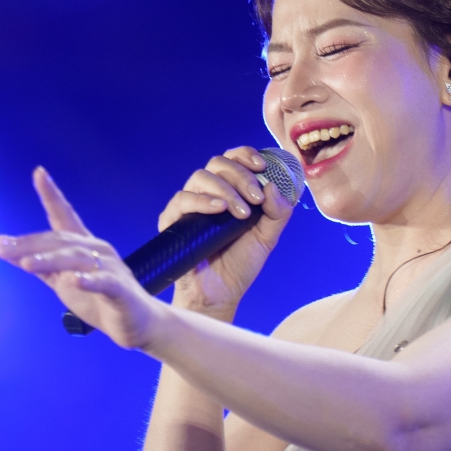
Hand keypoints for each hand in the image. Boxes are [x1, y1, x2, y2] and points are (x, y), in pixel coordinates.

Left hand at [0, 168, 156, 348]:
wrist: (137, 324)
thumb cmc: (98, 300)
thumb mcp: (61, 281)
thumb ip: (37, 265)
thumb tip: (0, 245)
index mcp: (82, 246)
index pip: (64, 216)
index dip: (52, 195)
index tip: (39, 173)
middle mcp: (97, 250)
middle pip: (60, 241)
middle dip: (30, 244)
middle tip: (2, 247)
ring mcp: (110, 268)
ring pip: (76, 259)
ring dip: (50, 260)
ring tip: (26, 264)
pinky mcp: (120, 289)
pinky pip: (103, 282)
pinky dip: (89, 281)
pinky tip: (74, 281)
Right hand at [157, 146, 292, 316]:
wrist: (219, 294)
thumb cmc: (240, 264)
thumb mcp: (267, 237)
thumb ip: (278, 213)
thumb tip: (273, 186)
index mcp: (230, 191)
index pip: (233, 159)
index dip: (246, 155)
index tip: (262, 166)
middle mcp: (208, 193)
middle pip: (218, 164)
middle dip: (240, 176)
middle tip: (255, 198)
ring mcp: (190, 206)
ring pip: (201, 177)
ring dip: (225, 189)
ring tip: (241, 212)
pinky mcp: (173, 221)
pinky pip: (182, 199)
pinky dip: (202, 200)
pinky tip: (218, 210)